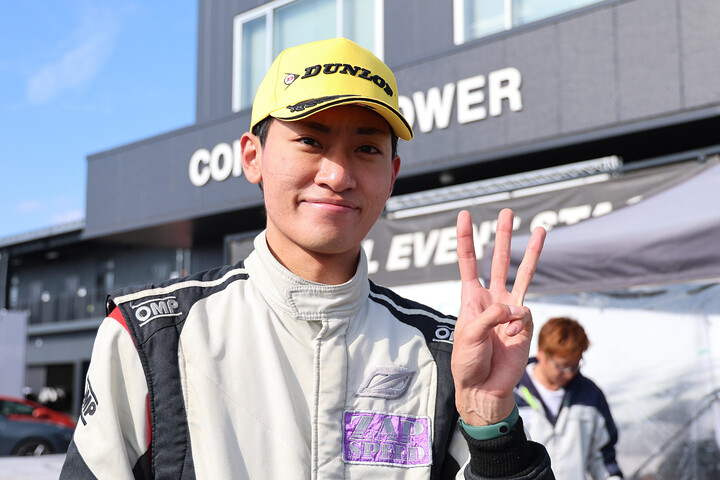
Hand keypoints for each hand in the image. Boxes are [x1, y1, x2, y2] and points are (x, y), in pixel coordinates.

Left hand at [451, 208, 545, 425]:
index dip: (466, 239)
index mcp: (471, 298)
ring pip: (524, 274)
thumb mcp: (469, 334)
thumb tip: (517, 307)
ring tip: (541, 229)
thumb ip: (491, 315)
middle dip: (502, 236)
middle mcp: (492, 299)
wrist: (484, 387)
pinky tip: (510, 337)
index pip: (468, 262)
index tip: (464, 215)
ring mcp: (511, 310)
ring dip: (531, 252)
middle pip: (497, 260)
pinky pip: (526, 314)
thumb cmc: (468, 361)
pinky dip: (519, 324)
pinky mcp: (526, 324)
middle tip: (506, 211)